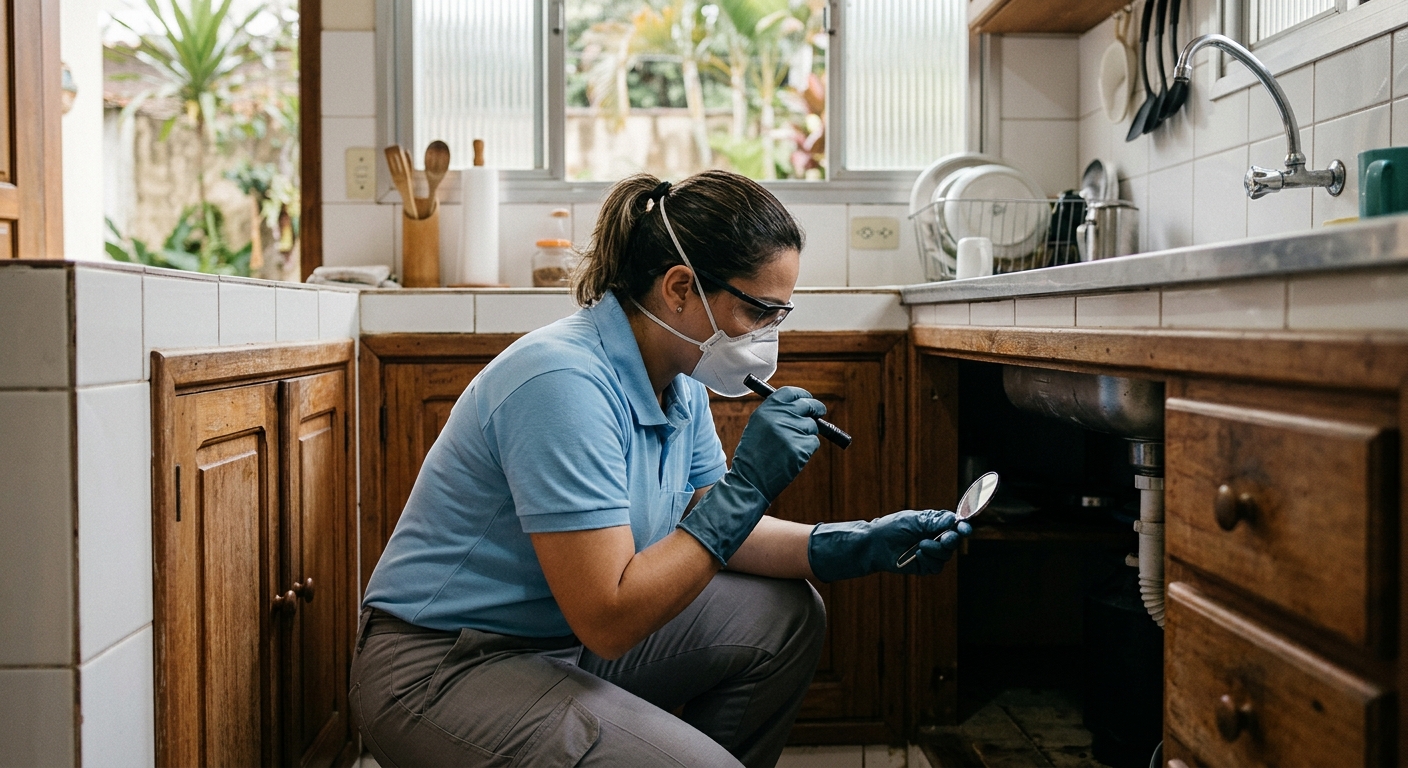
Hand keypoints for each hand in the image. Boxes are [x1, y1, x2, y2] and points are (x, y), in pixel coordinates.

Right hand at [679, 387, 824, 564]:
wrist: (750, 481)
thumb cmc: (753, 455)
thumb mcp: (758, 428)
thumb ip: (777, 414)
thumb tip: (802, 406)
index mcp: (766, 410)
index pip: (791, 393)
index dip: (802, 395)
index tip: (808, 399)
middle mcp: (779, 417)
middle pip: (807, 405)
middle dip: (816, 408)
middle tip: (820, 412)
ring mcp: (791, 432)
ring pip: (812, 427)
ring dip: (807, 435)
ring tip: (789, 449)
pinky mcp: (801, 448)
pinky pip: (813, 443)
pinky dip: (807, 450)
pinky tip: (792, 458)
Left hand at [807, 509, 972, 581]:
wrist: (875, 544)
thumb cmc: (892, 527)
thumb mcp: (914, 519)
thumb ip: (934, 520)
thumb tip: (954, 518)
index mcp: (934, 524)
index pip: (955, 525)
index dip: (963, 527)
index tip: (965, 528)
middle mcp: (935, 538)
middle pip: (954, 541)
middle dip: (952, 539)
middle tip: (947, 538)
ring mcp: (931, 553)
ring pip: (946, 555)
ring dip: (936, 549)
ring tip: (920, 544)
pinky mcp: (925, 566)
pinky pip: (936, 566)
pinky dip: (928, 559)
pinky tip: (917, 554)